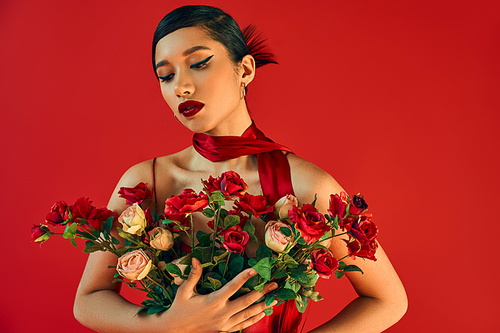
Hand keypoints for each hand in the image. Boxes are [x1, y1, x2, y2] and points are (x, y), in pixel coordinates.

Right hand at [163, 258, 277, 332]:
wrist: (175, 330)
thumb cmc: (179, 308)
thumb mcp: (183, 290)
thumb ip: (193, 275)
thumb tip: (195, 258)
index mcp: (213, 301)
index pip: (233, 286)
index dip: (245, 277)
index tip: (256, 269)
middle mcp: (222, 313)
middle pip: (247, 301)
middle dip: (263, 292)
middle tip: (275, 284)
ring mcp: (224, 323)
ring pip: (248, 314)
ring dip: (263, 306)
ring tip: (275, 299)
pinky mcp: (224, 330)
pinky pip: (243, 325)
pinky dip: (254, 319)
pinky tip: (262, 313)